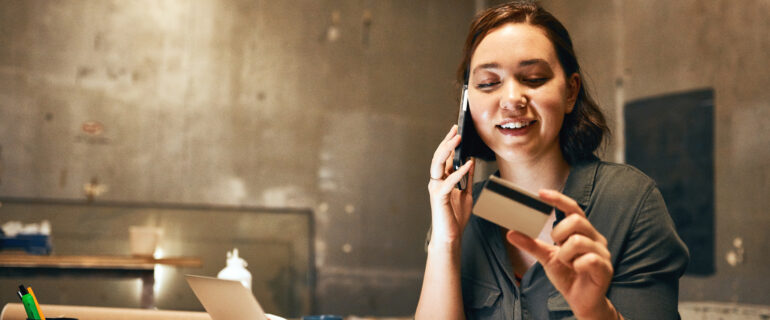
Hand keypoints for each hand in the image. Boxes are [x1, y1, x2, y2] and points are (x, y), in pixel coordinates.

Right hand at [428, 125, 474, 244]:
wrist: (451, 236)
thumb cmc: (456, 217)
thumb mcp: (466, 194)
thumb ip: (467, 178)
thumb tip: (471, 162)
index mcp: (443, 180)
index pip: (445, 157)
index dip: (450, 143)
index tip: (456, 130)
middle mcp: (437, 181)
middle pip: (439, 157)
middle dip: (447, 142)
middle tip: (455, 129)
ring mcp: (436, 188)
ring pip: (438, 164)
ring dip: (447, 150)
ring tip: (457, 139)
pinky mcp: (439, 197)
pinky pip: (448, 181)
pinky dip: (458, 171)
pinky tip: (468, 163)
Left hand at [506, 190, 616, 319]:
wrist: (580, 300)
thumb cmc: (567, 276)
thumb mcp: (546, 257)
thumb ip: (531, 244)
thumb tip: (511, 232)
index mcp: (582, 232)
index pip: (573, 208)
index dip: (558, 199)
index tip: (540, 193)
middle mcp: (594, 238)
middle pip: (576, 220)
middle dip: (559, 233)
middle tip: (557, 246)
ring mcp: (602, 252)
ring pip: (578, 241)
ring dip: (565, 254)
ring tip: (568, 264)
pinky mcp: (605, 267)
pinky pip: (587, 259)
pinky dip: (576, 265)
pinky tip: (577, 271)